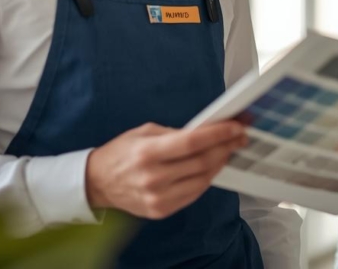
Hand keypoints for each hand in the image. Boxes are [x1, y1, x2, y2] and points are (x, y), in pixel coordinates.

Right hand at [85, 121, 246, 218]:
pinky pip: (194, 194)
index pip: (192, 142)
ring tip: (228, 150)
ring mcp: (158, 198)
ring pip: (203, 180)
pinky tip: (211, 167)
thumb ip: (175, 133)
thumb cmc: (121, 153)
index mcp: (148, 152)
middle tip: (239, 137)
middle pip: (202, 162)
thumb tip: (205, 131)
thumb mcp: (144, 132)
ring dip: (220, 163)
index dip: (218, 134)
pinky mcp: (161, 210)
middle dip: (225, 147)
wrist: (98, 183)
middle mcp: (154, 177)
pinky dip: (206, 179)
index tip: (235, 127)